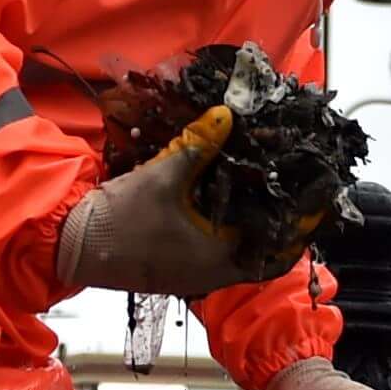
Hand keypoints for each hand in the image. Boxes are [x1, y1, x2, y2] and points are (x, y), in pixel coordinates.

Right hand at [56, 108, 298, 298]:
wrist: (71, 246)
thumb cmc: (119, 220)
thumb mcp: (161, 177)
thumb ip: (197, 146)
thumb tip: (227, 114)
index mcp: (219, 260)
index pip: (280, 249)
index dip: (303, 226)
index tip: (319, 199)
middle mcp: (213, 274)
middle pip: (265, 251)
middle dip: (281, 221)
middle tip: (295, 188)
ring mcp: (195, 274)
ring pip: (241, 252)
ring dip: (255, 225)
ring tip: (268, 190)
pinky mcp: (178, 267)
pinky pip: (218, 250)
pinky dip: (230, 229)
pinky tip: (229, 201)